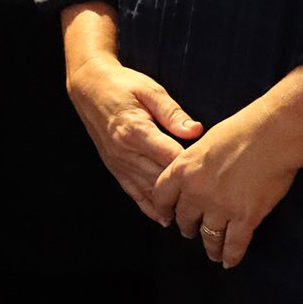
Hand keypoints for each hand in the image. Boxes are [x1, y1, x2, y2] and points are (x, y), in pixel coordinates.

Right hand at [64, 52, 202, 220]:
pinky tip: (163, 218)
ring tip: (194, 219)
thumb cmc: (122, 84)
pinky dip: (148, 207)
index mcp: (136, 131)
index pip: (171, 158)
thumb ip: (173, 113)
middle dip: (185, 192)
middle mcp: (125, 151)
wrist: (88, 87)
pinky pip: (132, 192)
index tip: (214, 177)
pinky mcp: (114, 167)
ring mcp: (118, 162)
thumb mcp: (150, 90)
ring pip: (148, 190)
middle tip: (212, 204)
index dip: (192, 169)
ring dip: (169, 205)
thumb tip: (196, 131)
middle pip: (161, 179)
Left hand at [149, 107, 299, 268]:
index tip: (166, 217)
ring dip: (210, 247)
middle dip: (187, 228)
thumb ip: (194, 163)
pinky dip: (231, 256)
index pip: (162, 197)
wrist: (270, 136)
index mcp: (183, 169)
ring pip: (209, 236)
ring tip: (211, 252)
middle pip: (185, 219)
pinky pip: (234, 244)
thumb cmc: (240, 132)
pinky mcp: (245, 218)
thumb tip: (193, 174)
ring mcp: (220, 207)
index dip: (163, 209)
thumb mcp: (203, 143)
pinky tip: (229, 262)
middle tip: (190, 232)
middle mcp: (196, 192)